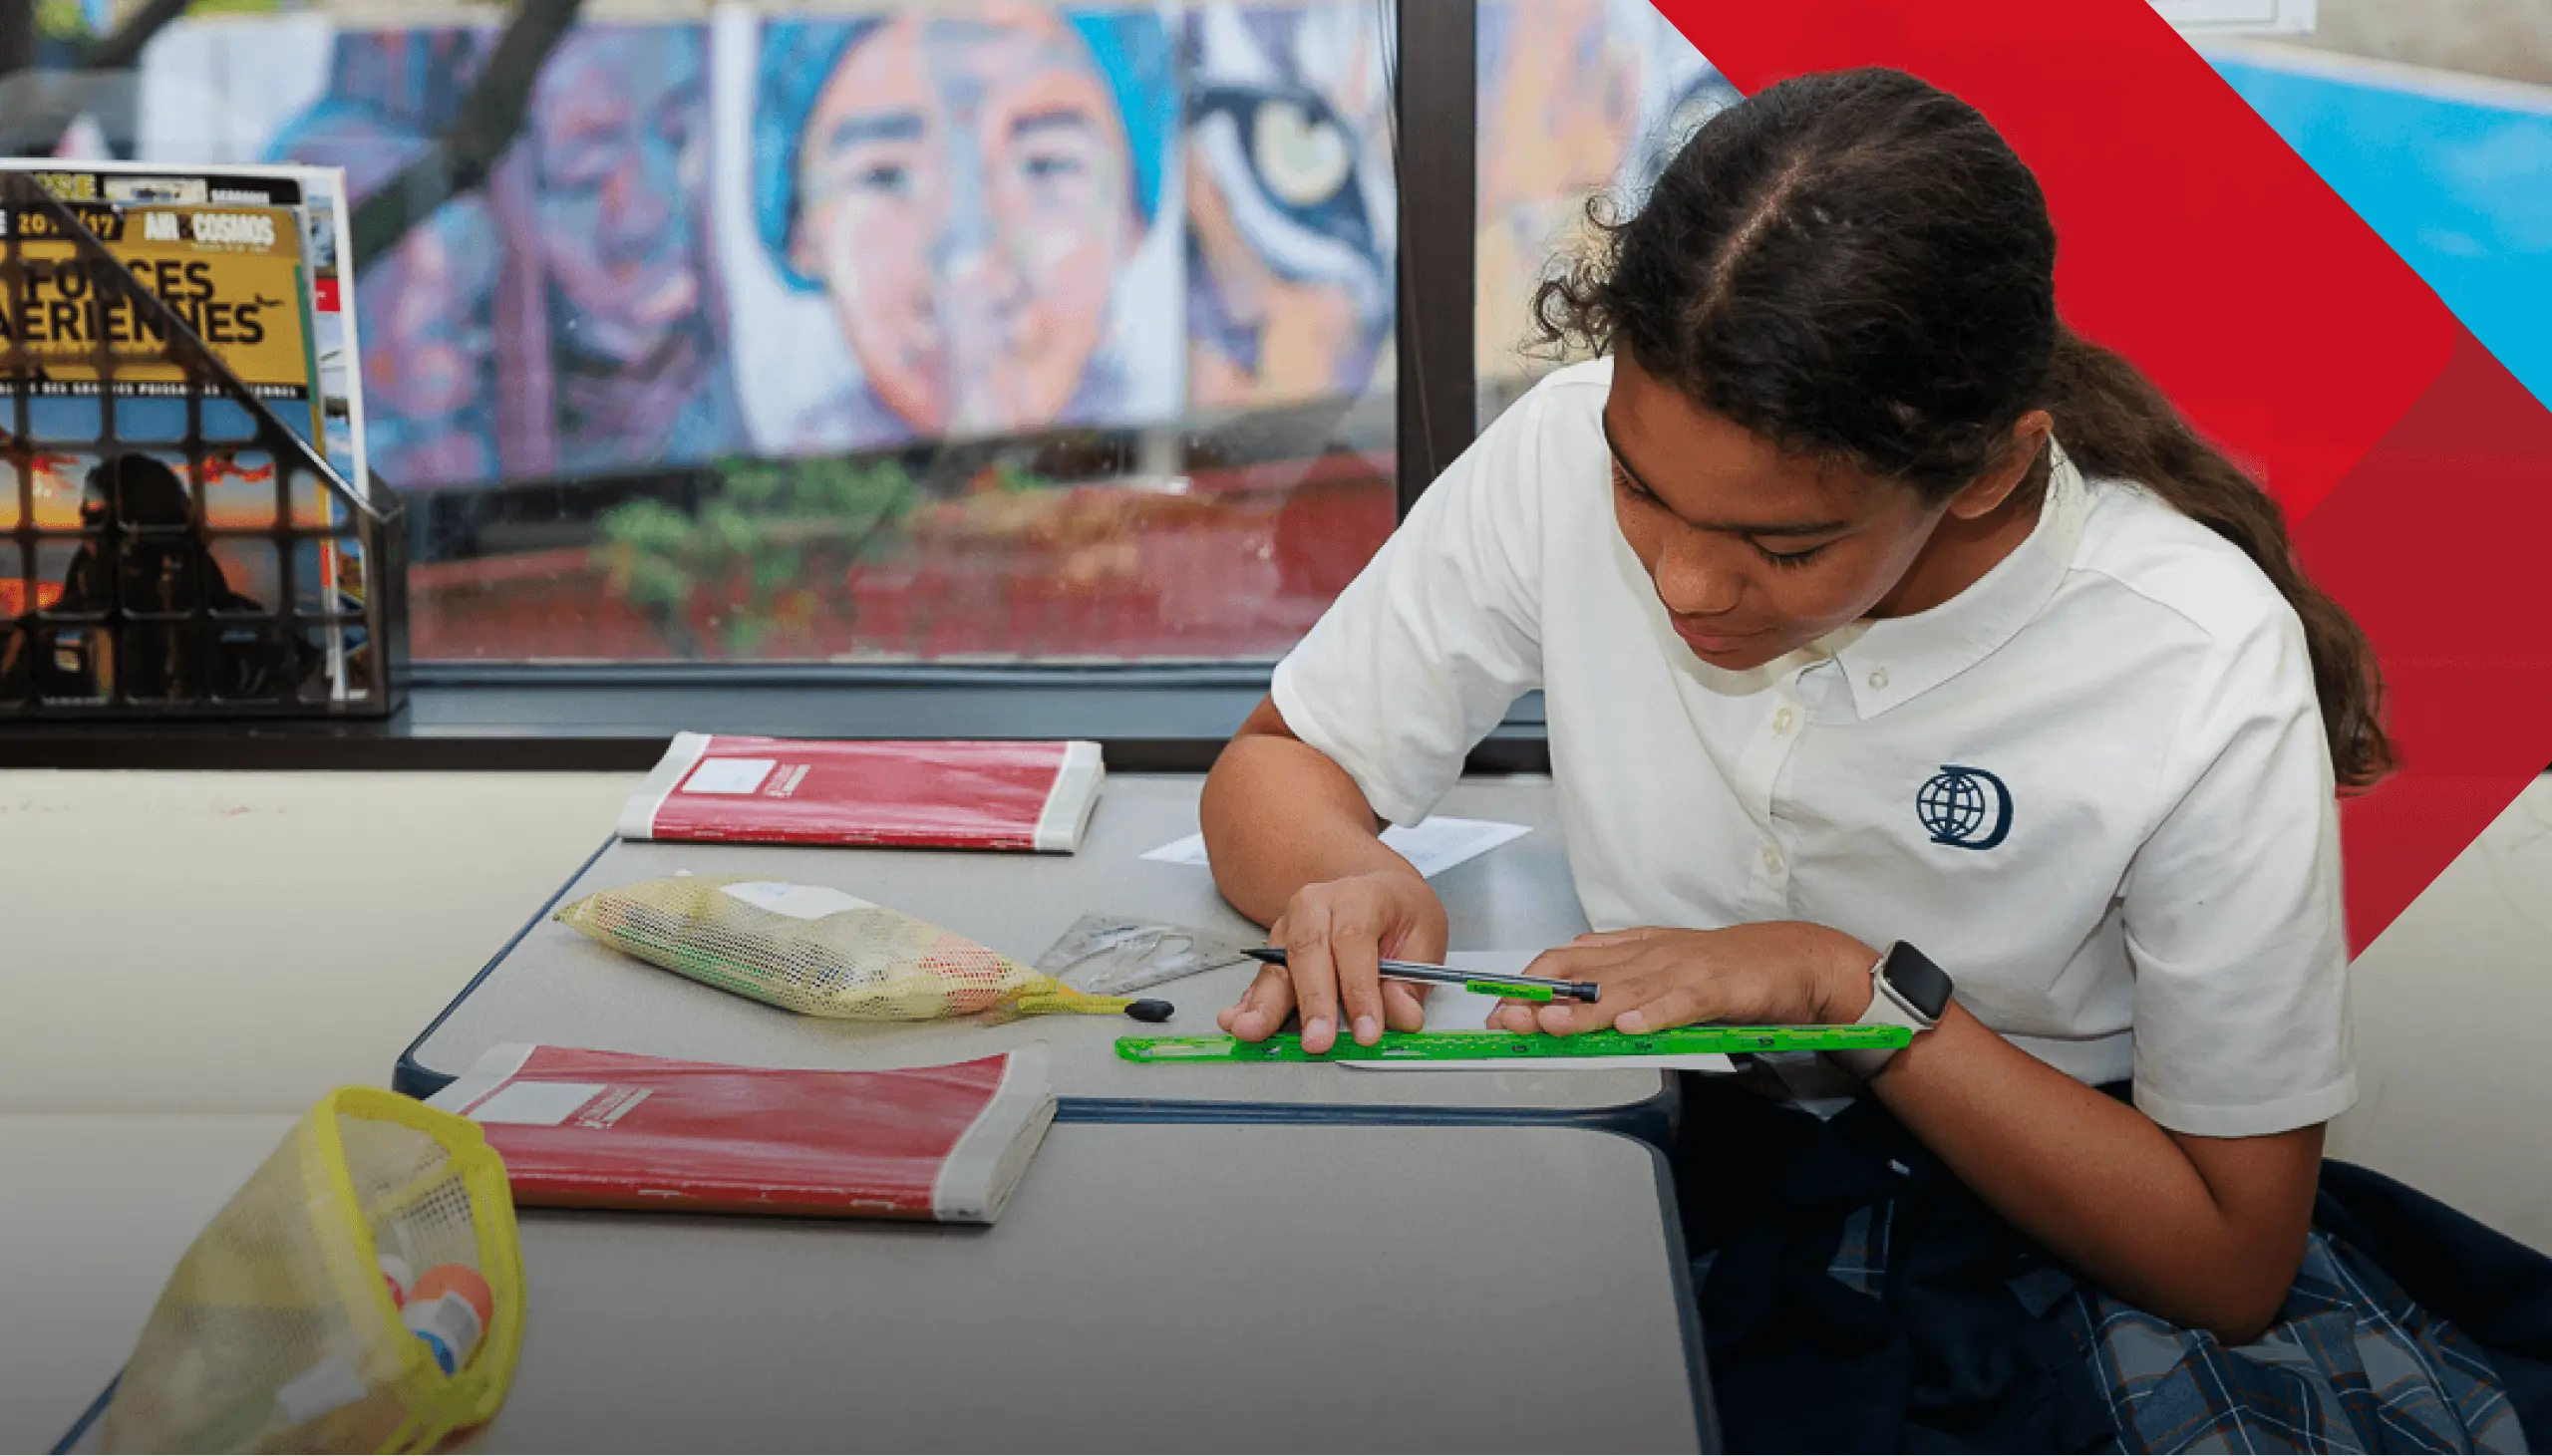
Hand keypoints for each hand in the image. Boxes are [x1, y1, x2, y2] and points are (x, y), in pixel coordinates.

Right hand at [1218, 869, 1448, 1051]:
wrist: (1373, 893)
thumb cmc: (1398, 915)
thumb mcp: (1424, 938)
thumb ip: (1412, 981)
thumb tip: (1402, 1014)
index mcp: (1360, 895)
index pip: (1354, 940)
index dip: (1360, 988)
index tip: (1367, 1030)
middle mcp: (1317, 905)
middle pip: (1308, 951)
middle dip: (1312, 1002)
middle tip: (1317, 1041)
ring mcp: (1289, 925)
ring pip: (1277, 966)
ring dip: (1266, 1004)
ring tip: (1252, 1031)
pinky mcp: (1273, 949)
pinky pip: (1261, 978)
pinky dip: (1250, 1003)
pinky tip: (1237, 1020)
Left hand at [1487, 923, 1877, 1035]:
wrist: (1795, 959)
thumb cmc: (1728, 967)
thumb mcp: (1663, 963)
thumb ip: (1618, 970)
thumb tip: (1566, 978)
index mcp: (1636, 949)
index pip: (1569, 959)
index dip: (1532, 982)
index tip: (1501, 1005)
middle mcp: (1651, 956)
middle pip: (1586, 975)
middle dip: (1541, 1000)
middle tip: (1507, 1021)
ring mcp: (1684, 971)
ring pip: (1624, 990)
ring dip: (1584, 1010)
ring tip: (1551, 1024)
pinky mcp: (1718, 989)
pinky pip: (1681, 1003)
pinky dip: (1654, 1014)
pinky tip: (1630, 1027)